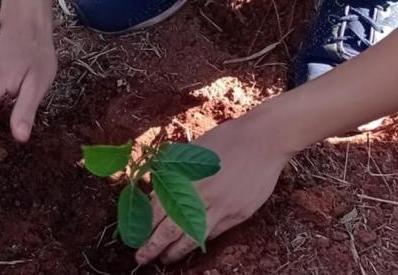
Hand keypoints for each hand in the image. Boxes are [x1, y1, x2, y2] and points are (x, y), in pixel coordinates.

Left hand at [136, 112, 292, 265]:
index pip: (158, 207)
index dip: (146, 225)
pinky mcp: (239, 214)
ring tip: (164, 259)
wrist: (262, 140)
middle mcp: (201, 194)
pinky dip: (201, 241)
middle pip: (171, 228)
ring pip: (193, 237)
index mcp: (186, 176)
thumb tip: (157, 191)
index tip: (135, 236)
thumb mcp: (194, 150)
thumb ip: (176, 171)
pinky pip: (215, 233)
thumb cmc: (226, 138)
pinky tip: (192, 246)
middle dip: (153, 246)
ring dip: (176, 251)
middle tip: (141, 258)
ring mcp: (221, 207)